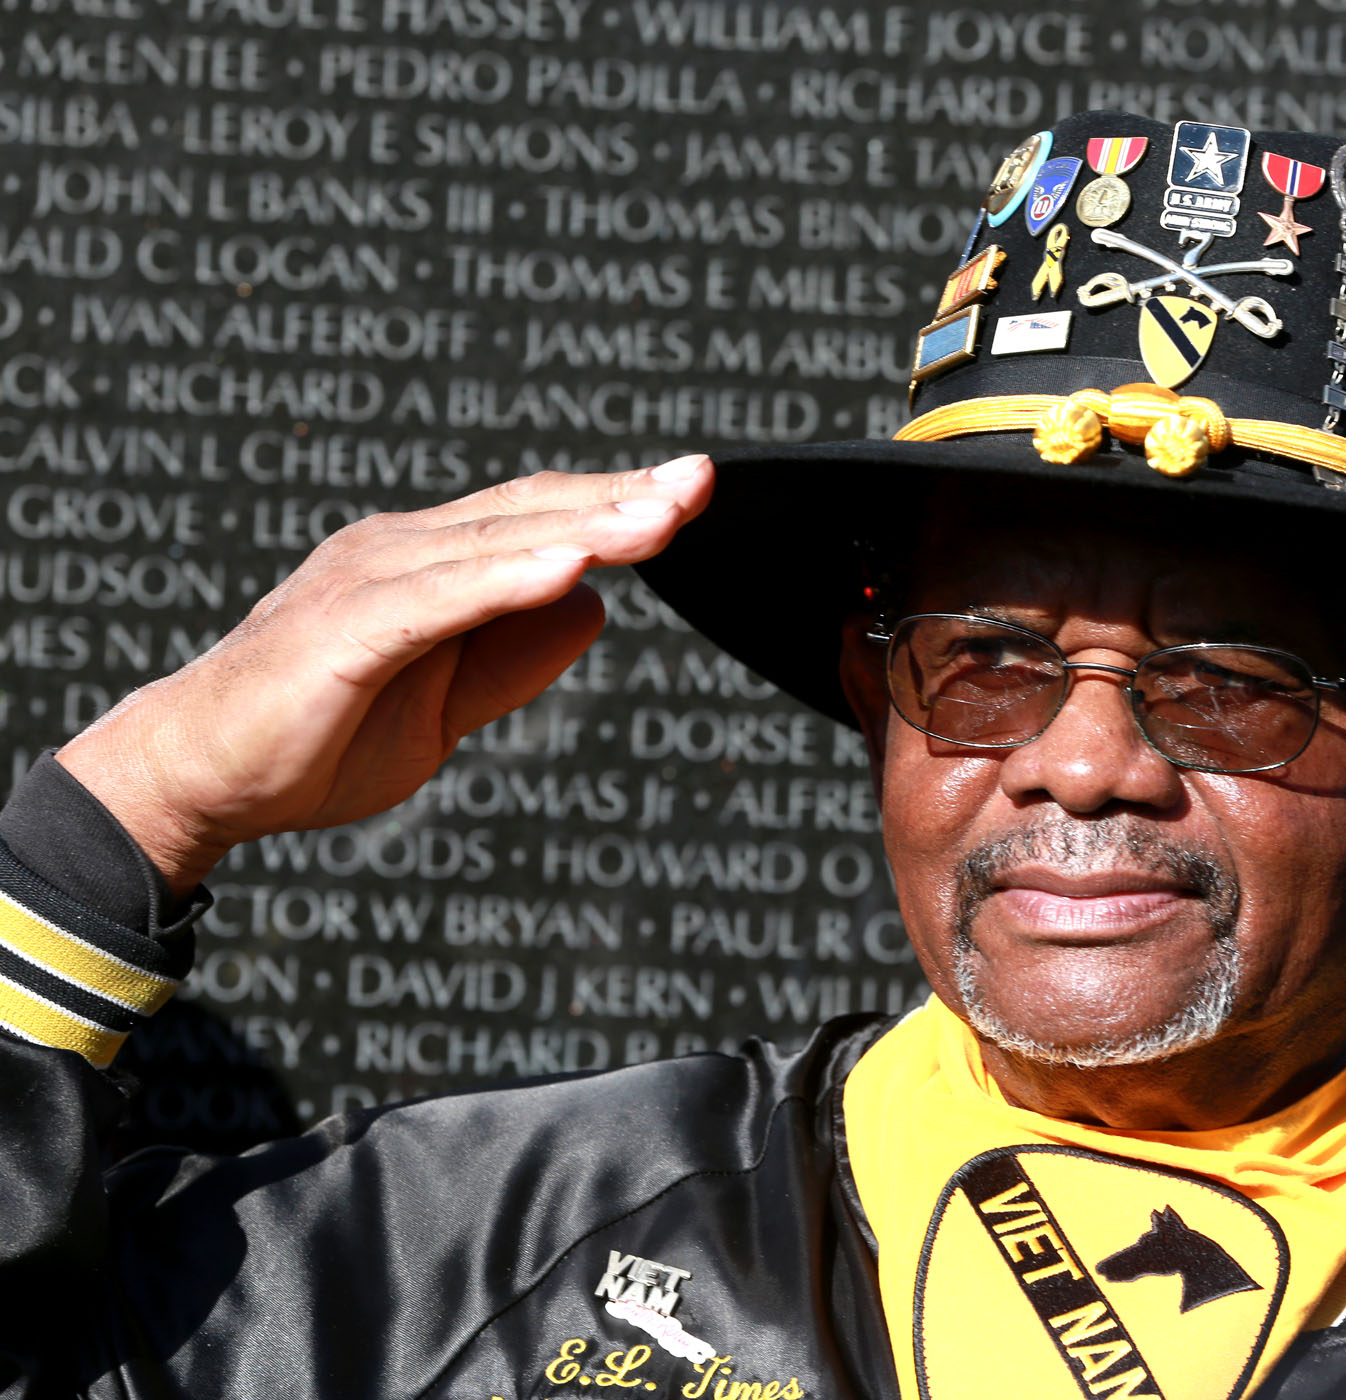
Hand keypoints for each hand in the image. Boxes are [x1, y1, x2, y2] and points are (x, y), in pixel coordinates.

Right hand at [56, 456, 714, 895]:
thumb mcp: (445, 708)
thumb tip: (594, 609)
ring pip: (494, 543)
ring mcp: (366, 582)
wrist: (198, 777)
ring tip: (660, 518)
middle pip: (527, 511)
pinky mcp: (342, 630)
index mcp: (424, 562)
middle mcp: (397, 552)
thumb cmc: (311, 740)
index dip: (615, 499)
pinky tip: (569, 569)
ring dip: (584, 526)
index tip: (692, 487)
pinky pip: (439, 600)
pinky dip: (507, 580)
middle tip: (699, 481)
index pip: (536, 516)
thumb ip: (513, 660)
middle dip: (621, 495)